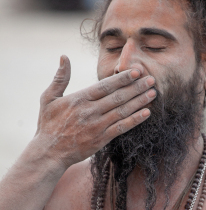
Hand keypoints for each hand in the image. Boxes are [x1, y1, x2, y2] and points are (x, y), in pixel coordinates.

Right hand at [35, 55, 155, 167]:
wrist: (49, 152)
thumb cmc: (48, 124)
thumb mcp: (49, 98)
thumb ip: (60, 78)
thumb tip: (64, 57)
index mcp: (79, 99)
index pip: (105, 86)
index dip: (122, 78)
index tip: (136, 71)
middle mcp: (90, 111)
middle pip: (118, 97)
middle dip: (136, 87)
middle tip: (151, 80)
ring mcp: (97, 126)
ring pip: (123, 111)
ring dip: (139, 101)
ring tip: (152, 93)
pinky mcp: (101, 139)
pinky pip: (122, 127)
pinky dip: (135, 120)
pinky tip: (146, 113)